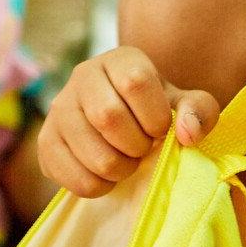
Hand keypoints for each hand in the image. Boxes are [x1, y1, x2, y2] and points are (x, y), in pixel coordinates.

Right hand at [36, 47, 218, 197]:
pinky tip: (105, 173)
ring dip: (121, 169)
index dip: (156, 116)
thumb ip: (200, 111)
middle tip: (142, 149)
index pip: (135, 82)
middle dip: (137, 146)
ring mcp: (58, 108)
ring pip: (94, 153)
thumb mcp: (185, 106)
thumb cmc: (156, 113)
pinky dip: (100, 186)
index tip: (160, 129)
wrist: (121, 130)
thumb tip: (187, 134)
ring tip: (126, 160)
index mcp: (119, 59)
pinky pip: (74, 177)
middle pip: (109, 117)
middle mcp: (82, 75)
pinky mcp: (45, 142)